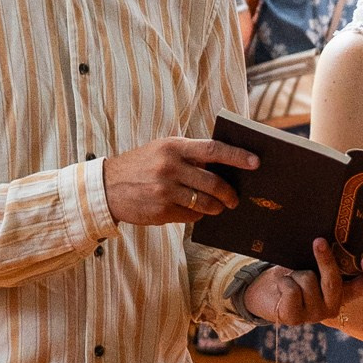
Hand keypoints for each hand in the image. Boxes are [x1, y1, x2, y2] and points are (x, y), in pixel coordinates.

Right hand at [103, 135, 254, 229]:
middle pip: (213, 183)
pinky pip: (190, 216)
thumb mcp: (163, 150)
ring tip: (217, 207)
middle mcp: (170, 167)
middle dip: (229, 194)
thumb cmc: (142, 165)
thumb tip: (224, 167)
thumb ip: (190, 155)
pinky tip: (193, 211)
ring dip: (216, 208)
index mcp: (174, 146)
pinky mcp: (161, 210)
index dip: (237, 156)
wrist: (107, 187)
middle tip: (235, 199)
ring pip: (205, 203)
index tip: (255, 162)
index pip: (213, 150)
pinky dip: (196, 215)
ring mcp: (165, 190)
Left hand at [240, 239, 362, 330]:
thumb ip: (327, 257)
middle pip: (334, 282)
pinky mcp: (295, 318)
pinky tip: (281, 286)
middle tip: (319, 241)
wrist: (265, 291)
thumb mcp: (313, 263)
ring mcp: (315, 315)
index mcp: (344, 291)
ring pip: (309, 281)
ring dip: (296, 272)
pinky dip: (284, 281)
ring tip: (291, 276)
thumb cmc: (294, 273)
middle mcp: (334, 305)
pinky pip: (292, 290)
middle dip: (325, 260)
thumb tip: (328, 235)